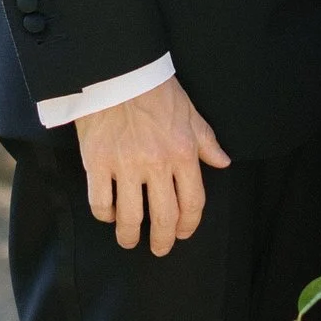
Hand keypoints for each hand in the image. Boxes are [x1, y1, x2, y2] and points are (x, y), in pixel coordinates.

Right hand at [77, 76, 230, 255]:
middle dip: (163, 241)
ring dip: (130, 236)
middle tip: (159, 249)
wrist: (118, 70)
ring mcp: (125, 165)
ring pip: (130, 217)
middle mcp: (157, 164)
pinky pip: (101, 202)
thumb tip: (222, 162)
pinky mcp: (97, 163)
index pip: (192, 203)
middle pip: (164, 217)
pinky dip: (106, 214)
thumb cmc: (156, 90)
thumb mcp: (190, 113)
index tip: (183, 233)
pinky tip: (110, 214)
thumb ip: (206, 141)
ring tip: (130, 240)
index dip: (189, 225)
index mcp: (184, 153)